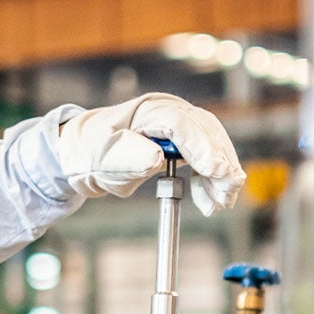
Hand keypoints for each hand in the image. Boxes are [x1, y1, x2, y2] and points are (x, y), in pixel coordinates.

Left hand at [52, 92, 244, 214]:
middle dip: (220, 164)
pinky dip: (212, 178)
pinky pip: (205, 157)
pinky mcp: (183, 140)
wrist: (87, 152)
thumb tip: (156, 158)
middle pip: (205, 132)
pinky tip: (211, 200)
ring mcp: (179, 123)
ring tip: (220, 203)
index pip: (182, 124)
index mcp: (149, 109)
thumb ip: (130, 158)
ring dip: (221, 175)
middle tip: (227, 194)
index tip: (217, 172)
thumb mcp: (106, 159)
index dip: (202, 147)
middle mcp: (169, 111)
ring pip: (211, 145)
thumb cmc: (94, 152)